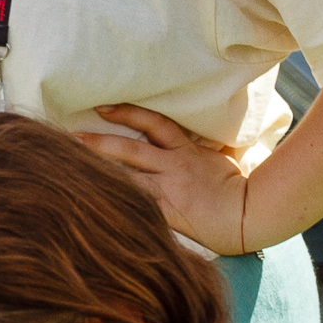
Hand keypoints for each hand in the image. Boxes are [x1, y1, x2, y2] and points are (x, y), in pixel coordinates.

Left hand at [76, 104, 248, 254]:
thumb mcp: (222, 158)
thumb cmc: (237, 188)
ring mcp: (169, 189)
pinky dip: (115, 202)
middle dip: (100, 142)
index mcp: (186, 150)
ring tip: (73, 163)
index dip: (129, 114)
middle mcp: (174, 166)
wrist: (251, 215)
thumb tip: (196, 133)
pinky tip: (91, 203)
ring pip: (128, 176)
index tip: (103, 107)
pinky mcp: (168, 212)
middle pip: (131, 148)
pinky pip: (136, 205)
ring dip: (99, 170)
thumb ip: (204, 145)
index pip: (155, 124)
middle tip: (71, 135)